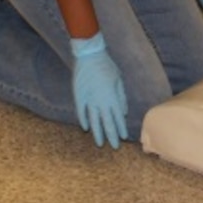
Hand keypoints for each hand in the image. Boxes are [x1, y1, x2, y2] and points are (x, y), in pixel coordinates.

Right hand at [68, 33, 128, 148]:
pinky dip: (83, 120)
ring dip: (97, 133)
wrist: (89, 56)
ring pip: (93, 120)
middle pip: (106, 123)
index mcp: (112, 97)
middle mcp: (101, 101)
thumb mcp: (119, 80)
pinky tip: (85, 128)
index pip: (118, 118)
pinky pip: (81, 112)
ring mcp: (89, 100)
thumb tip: (123, 112)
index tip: (123, 138)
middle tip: (113, 147)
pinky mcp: (79, 96)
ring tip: (99, 143)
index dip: (121, 129)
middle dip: (111, 136)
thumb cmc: (107, 66)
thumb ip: (121, 97)